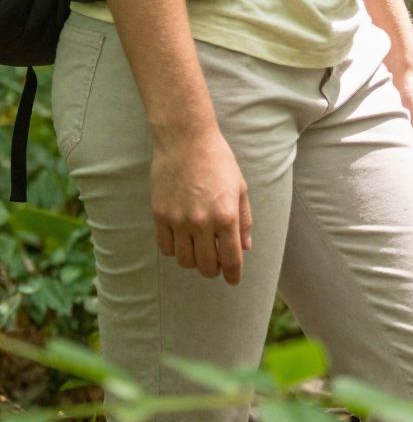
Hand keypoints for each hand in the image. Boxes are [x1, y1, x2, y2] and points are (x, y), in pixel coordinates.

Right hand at [150, 126, 251, 284]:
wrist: (185, 141)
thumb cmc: (218, 162)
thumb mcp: (240, 188)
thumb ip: (244, 221)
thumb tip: (244, 248)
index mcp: (226, 216)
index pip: (231, 258)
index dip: (233, 274)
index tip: (233, 280)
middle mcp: (202, 223)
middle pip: (207, 265)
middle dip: (214, 271)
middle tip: (217, 266)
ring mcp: (178, 221)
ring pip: (185, 261)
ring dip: (194, 262)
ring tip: (199, 253)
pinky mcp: (160, 216)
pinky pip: (165, 248)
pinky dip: (175, 251)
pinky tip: (182, 242)